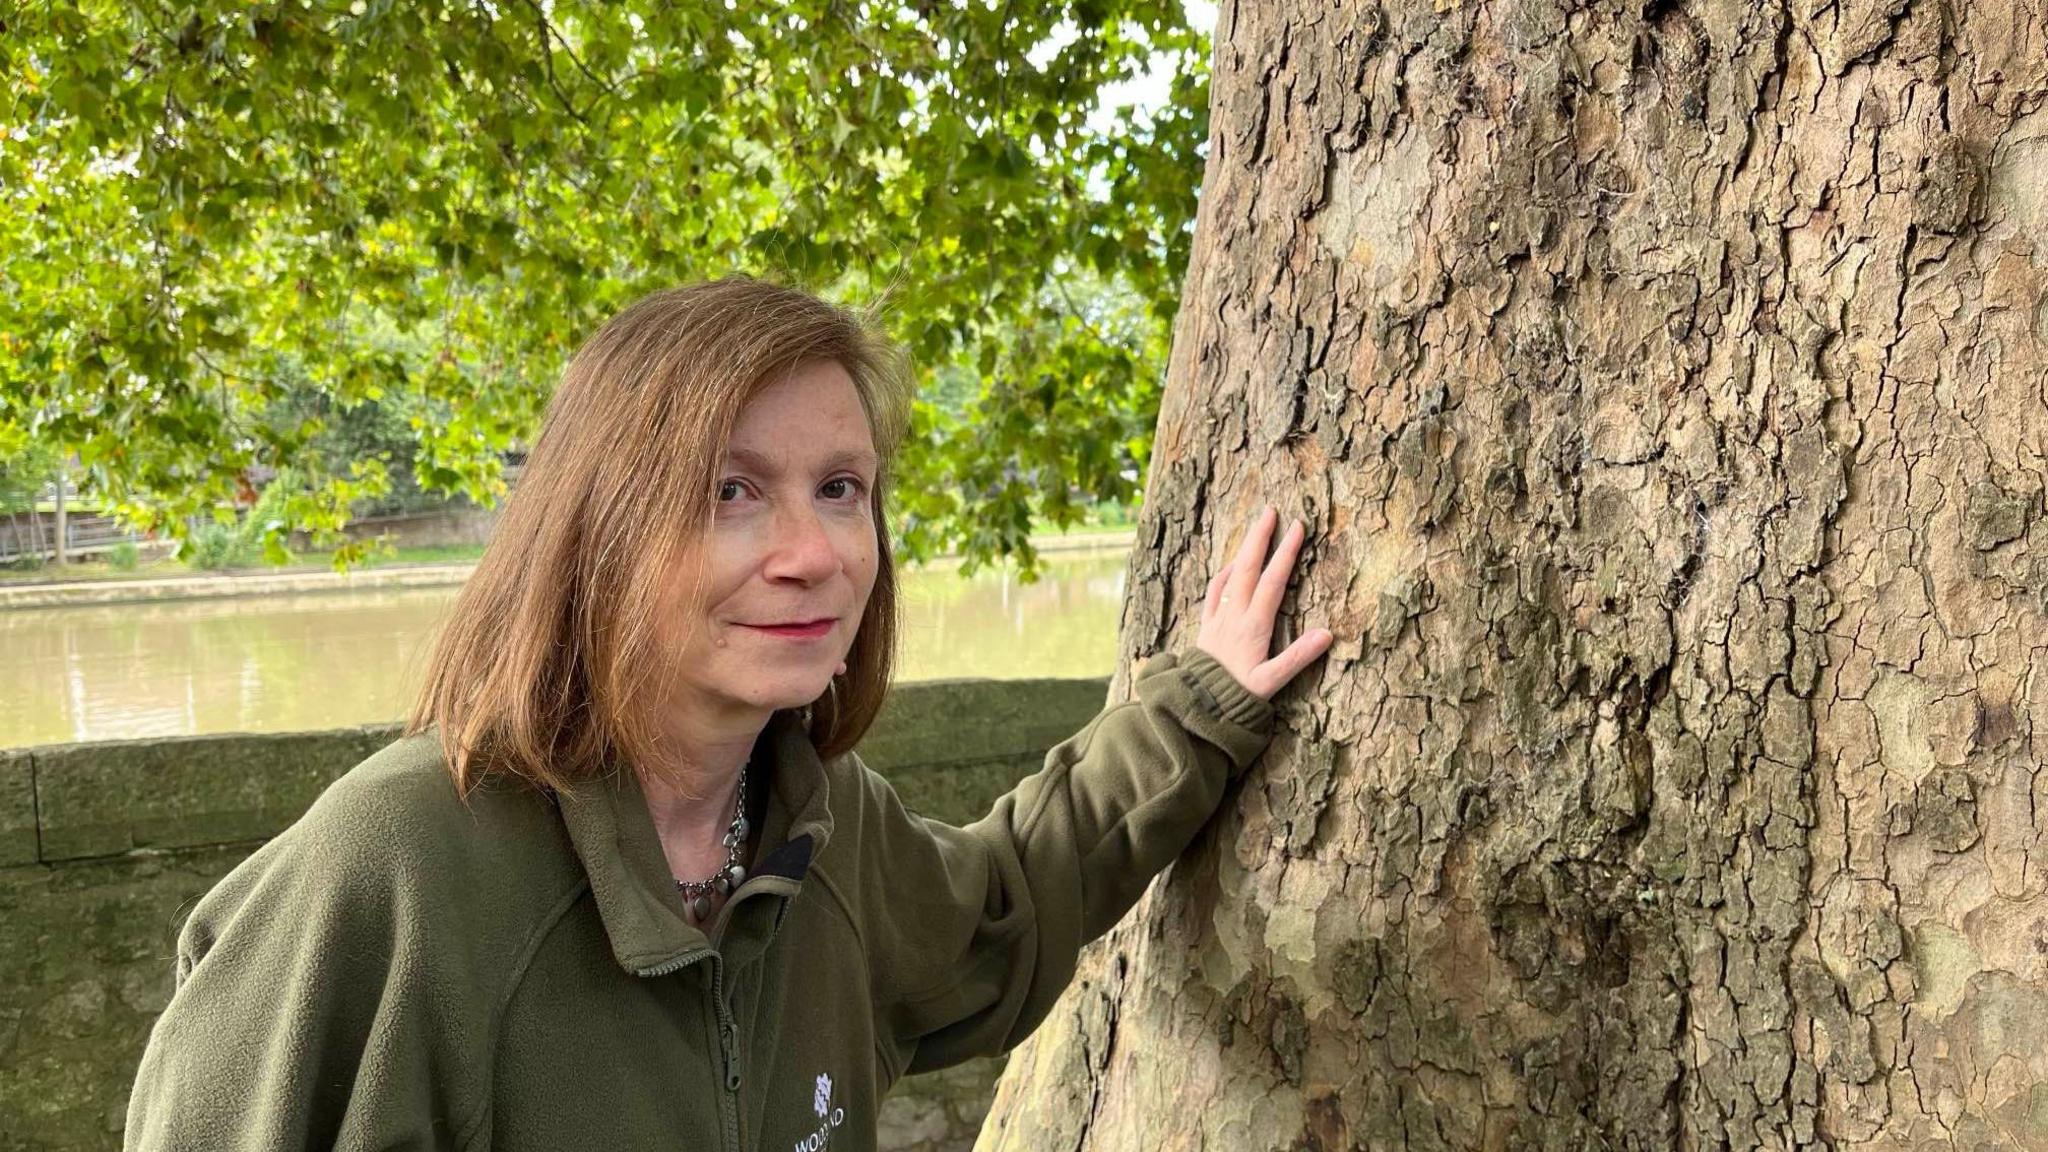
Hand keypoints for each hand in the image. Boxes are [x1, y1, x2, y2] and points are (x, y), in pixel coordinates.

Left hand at [1197, 505, 1334, 699]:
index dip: (1286, 553)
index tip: (1297, 527)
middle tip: (1271, 510)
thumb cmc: (1238, 694)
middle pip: (1249, 567)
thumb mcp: (1271, 681)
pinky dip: (1225, 572)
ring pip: (1231, 574)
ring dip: (1244, 549)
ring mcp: (1218, 616)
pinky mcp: (1207, 623)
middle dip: (1260, 537)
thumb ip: (1298, 657)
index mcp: (1254, 625)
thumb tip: (1327, 634)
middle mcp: (1235, 614)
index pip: (1273, 581)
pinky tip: (1233, 564)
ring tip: (1256, 528)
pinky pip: (1215, 589)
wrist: (1198, 702)